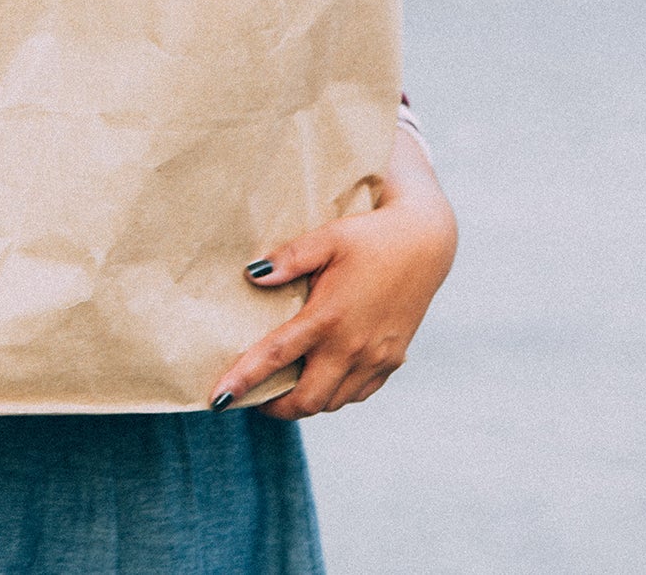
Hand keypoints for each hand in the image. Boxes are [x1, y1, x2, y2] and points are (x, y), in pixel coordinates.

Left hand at [211, 130, 457, 418]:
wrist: (427, 243)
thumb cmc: (371, 236)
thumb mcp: (328, 237)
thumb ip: (289, 258)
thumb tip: (252, 275)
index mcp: (328, 318)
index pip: (274, 358)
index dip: (243, 382)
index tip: (218, 400)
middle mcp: (352, 347)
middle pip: (306, 400)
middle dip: (275, 408)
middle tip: (254, 398)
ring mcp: (375, 358)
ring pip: (333, 402)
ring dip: (305, 403)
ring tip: (284, 390)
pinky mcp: (392, 360)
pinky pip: (358, 394)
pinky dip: (335, 395)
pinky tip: (322, 378)